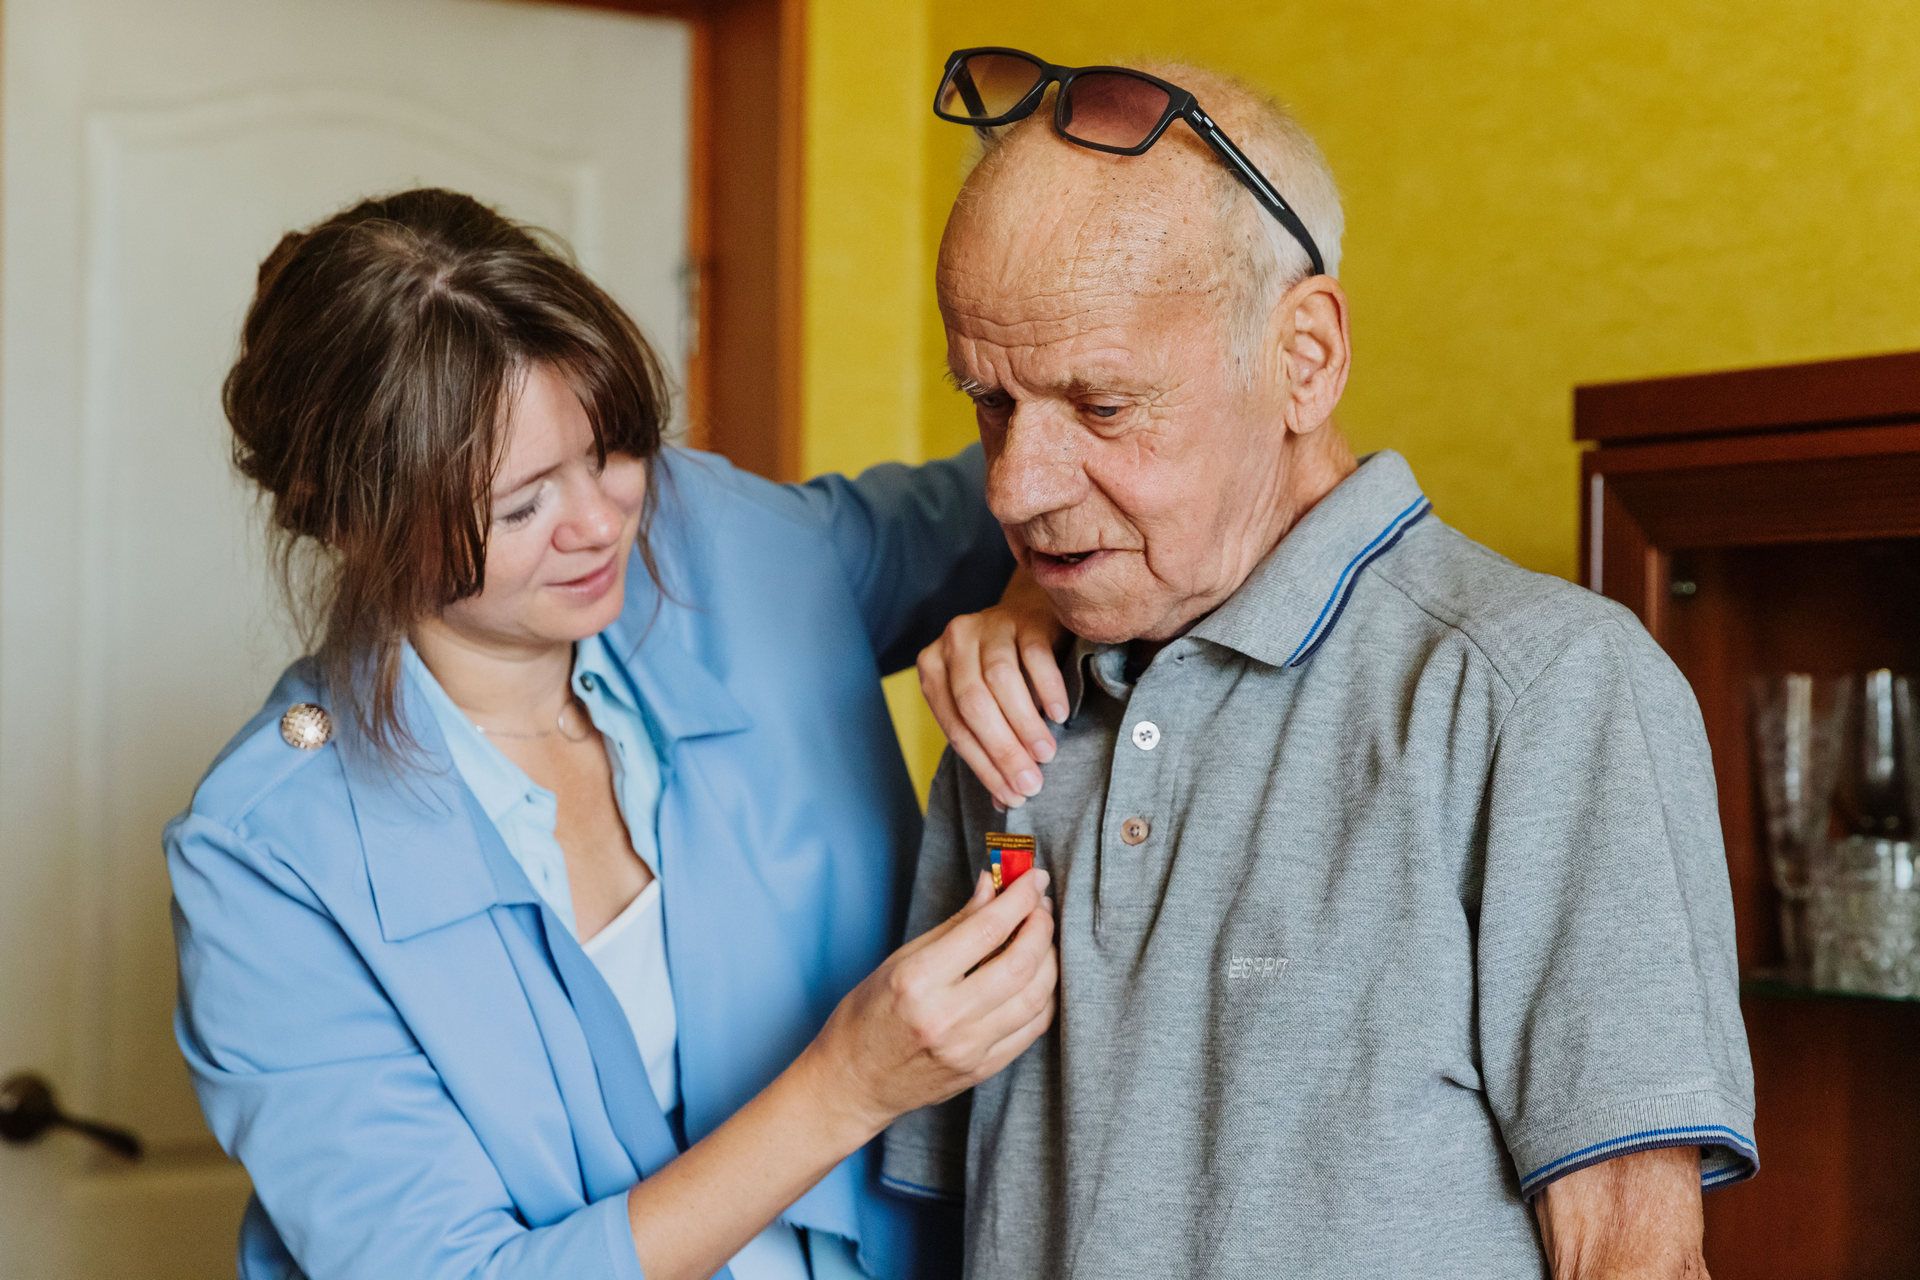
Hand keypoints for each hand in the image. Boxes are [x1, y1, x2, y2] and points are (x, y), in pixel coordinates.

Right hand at [804, 868, 1056, 1142]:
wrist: (855, 1082)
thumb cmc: (869, 1014)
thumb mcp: (901, 960)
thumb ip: (955, 924)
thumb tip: (992, 885)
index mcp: (918, 981)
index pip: (986, 930)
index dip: (1019, 898)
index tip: (1034, 877)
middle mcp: (946, 1017)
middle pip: (1019, 963)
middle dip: (1041, 926)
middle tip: (1042, 904)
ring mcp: (969, 1049)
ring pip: (1035, 996)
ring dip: (1049, 958)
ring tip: (1042, 935)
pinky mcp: (983, 1070)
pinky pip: (1033, 1027)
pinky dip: (1045, 994)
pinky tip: (1040, 974)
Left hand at [919, 569, 1068, 808]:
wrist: (1030, 610)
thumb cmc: (1004, 668)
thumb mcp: (983, 700)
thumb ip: (986, 742)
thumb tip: (1006, 802)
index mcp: (933, 668)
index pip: (954, 725)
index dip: (982, 765)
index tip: (1011, 795)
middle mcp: (954, 642)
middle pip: (973, 703)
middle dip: (1002, 749)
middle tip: (1031, 782)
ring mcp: (989, 624)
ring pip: (1001, 679)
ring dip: (1024, 723)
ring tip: (1046, 755)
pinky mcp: (1024, 616)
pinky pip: (1034, 654)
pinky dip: (1047, 688)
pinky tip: (1059, 714)